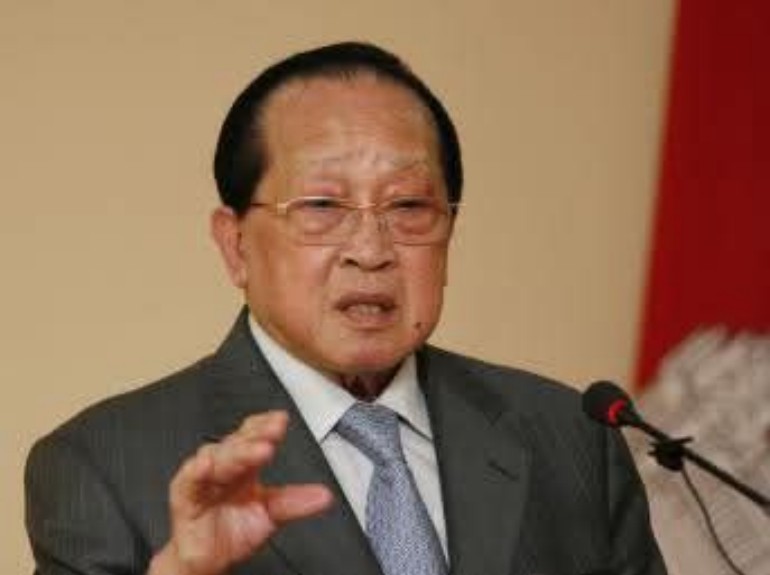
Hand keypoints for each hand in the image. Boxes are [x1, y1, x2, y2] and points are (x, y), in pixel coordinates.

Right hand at [147, 411, 332, 574]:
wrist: (208, 558)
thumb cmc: (235, 528)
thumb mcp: (271, 514)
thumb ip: (295, 502)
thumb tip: (325, 496)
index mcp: (245, 463)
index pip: (254, 435)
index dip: (265, 426)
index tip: (281, 421)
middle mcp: (224, 464)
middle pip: (237, 443)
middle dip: (255, 437)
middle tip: (272, 433)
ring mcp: (203, 477)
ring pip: (217, 457)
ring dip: (235, 453)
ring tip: (255, 451)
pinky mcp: (185, 495)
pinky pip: (188, 480)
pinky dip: (196, 472)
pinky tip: (205, 465)